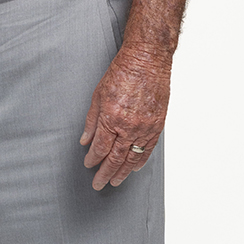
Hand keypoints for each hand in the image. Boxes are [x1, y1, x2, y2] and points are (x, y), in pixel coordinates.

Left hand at [80, 47, 170, 189]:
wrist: (148, 60)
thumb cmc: (123, 71)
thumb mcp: (98, 94)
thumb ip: (92, 121)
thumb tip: (85, 139)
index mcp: (112, 118)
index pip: (100, 147)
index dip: (93, 159)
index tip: (88, 164)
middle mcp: (129, 126)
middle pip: (115, 158)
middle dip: (105, 173)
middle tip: (99, 184)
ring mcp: (145, 127)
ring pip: (132, 158)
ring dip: (123, 172)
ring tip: (115, 181)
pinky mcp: (158, 125)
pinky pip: (148, 149)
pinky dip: (140, 160)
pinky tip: (134, 168)